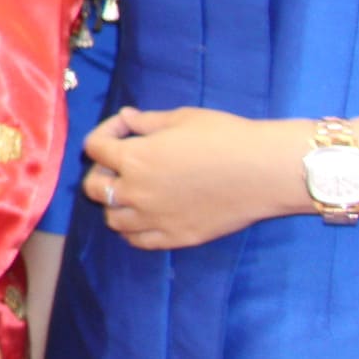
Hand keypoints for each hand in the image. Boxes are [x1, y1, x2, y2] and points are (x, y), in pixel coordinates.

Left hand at [82, 105, 307, 250]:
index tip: (126, 126)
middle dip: (101, 170)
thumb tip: (127, 118)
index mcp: (134, 159)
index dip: (106, 131)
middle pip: (94, 188)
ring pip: (112, 218)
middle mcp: (136, 192)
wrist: (265, 170)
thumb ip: (146, 121)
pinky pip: (138, 240)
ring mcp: (155, 220)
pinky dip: (132, 228)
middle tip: (122, 161)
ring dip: (115, 202)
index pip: (94, 148)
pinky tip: (145, 214)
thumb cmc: (225, 137)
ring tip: (132, 189)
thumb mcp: (181, 119)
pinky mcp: (177, 238)